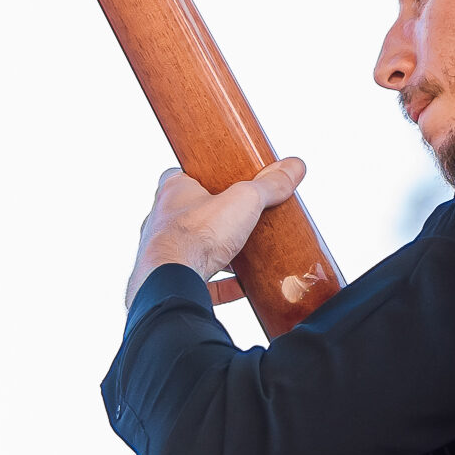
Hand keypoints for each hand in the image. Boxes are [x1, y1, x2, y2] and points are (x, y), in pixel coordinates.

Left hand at [124, 157, 305, 308]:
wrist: (171, 281)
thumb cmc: (195, 235)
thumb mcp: (243, 201)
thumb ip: (268, 185)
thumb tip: (293, 167)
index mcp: (172, 192)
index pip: (183, 175)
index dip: (206, 177)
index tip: (229, 183)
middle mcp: (161, 219)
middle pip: (191, 213)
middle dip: (217, 219)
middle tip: (243, 220)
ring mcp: (163, 251)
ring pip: (192, 248)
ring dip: (218, 252)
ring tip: (246, 254)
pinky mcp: (171, 279)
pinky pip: (199, 280)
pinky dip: (221, 284)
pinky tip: (242, 287)